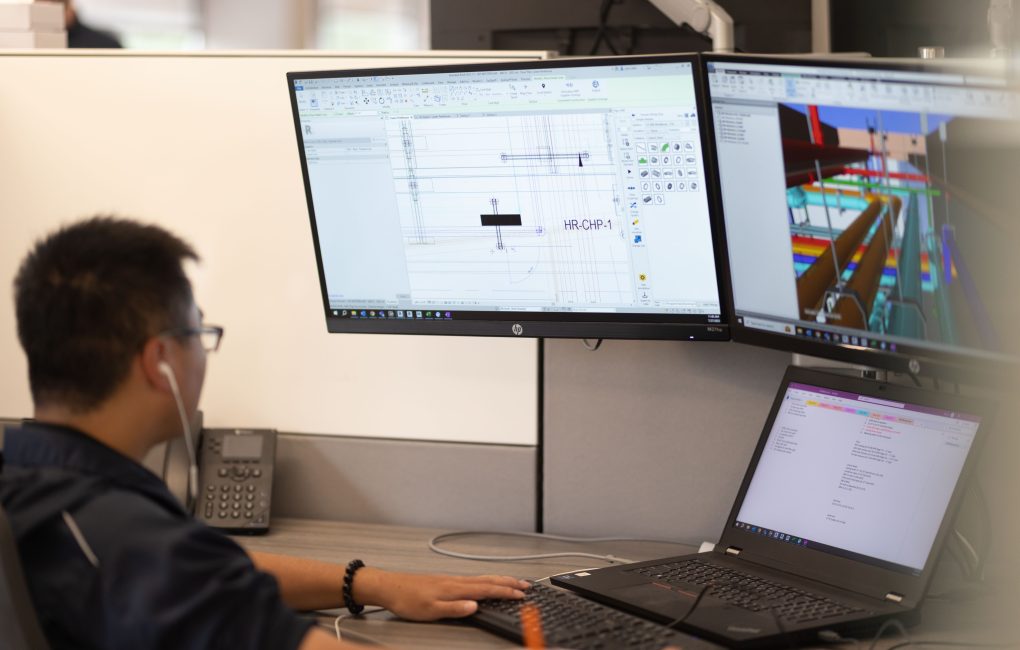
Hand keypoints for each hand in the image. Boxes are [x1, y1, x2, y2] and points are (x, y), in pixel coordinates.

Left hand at [353, 568, 528, 620]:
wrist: (390, 586)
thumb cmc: (408, 599)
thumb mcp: (430, 610)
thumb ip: (454, 609)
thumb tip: (475, 606)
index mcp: (455, 589)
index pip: (487, 589)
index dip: (506, 592)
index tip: (521, 594)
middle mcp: (456, 581)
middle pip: (488, 580)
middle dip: (509, 582)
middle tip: (526, 585)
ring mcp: (452, 579)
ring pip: (482, 577)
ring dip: (500, 579)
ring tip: (513, 580)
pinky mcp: (447, 581)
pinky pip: (474, 578)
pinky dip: (487, 579)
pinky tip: (487, 581)